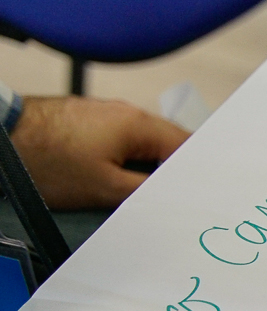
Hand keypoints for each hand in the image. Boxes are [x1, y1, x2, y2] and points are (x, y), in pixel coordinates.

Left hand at [8, 95, 188, 210]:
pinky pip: (121, 140)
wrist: (2, 135)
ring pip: (143, 143)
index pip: (189, 147)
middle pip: (167, 144)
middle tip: (174, 199)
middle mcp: (126, 112)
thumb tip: (177, 197)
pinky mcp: (87, 119)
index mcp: (139, 124)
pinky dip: (126, 159)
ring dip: (147, 166)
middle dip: (173, 171)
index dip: (199, 172)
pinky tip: (117, 177)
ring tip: (141, 191)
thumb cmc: (47, 159)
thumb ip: (149, 191)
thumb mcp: (106, 188)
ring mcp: (105, 113)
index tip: (202, 195)